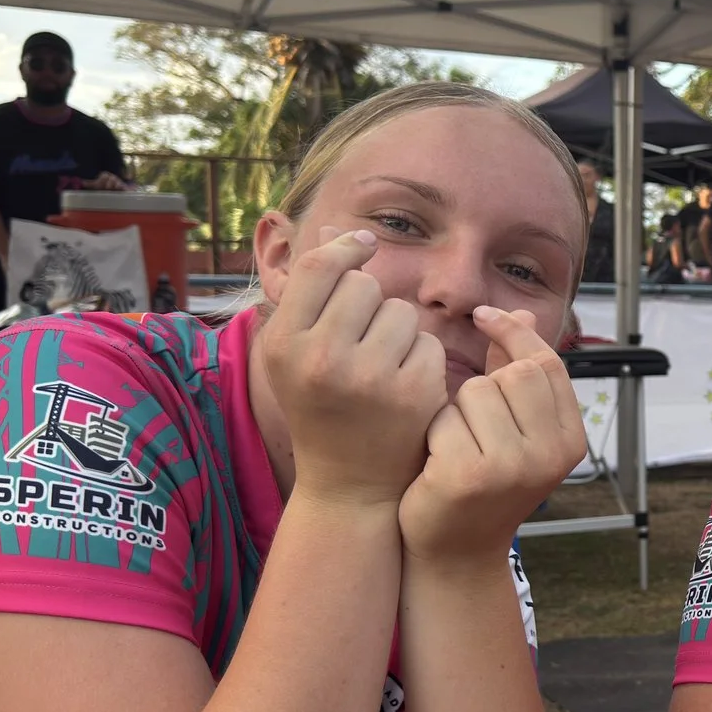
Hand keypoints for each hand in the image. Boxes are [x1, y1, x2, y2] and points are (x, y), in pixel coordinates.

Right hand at [259, 228, 445, 508]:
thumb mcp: (293, 352)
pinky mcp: (413, 394)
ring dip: (397, 330)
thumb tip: (337, 228)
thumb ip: (310, 291)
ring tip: (379, 366)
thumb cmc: (319, 405)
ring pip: (401, 311)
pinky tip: (403, 388)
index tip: (364, 244)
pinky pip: (427, 342)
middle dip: (369, 304)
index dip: (347, 247)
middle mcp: (322, 359)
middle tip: (359, 343)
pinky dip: (421, 359)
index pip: (321, 267)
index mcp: (284, 344)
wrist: (349, 483)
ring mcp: (370, 378)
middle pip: (364, 285)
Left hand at [399, 307, 589, 564]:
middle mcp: (551, 455)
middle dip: (484, 383)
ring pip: (477, 392)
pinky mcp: (469, 475)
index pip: (548, 364)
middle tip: (471, 420)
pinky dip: (433, 433)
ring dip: (455, 410)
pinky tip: (435, 463)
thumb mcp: (512, 429)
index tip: (484, 316)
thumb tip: (521, 312)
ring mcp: (512, 467)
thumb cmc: (480, 481)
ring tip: (455, 446)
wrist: (454, 552)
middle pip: (516, 372)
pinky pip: (445, 419)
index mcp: (570, 441)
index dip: (514, 332)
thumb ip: (515, 373)